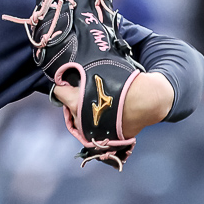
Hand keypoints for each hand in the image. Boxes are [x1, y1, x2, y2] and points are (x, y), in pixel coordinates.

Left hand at [51, 72, 173, 138]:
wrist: (146, 102)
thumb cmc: (122, 83)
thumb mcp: (99, 69)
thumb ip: (82, 72)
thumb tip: (72, 66)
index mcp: (75, 102)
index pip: (58, 91)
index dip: (63, 85)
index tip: (69, 82)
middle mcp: (79, 119)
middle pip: (68, 105)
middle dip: (74, 98)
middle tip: (87, 91)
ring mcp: (90, 131)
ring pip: (79, 118)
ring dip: (84, 111)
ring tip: (98, 102)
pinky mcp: (101, 137)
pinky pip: (92, 127)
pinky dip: (95, 121)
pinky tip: (105, 113)